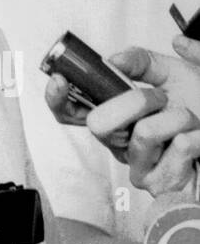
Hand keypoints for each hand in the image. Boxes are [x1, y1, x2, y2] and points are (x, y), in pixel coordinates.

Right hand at [43, 43, 189, 163]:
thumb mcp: (172, 72)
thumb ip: (141, 60)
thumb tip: (114, 60)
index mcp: (116, 116)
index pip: (72, 112)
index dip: (58, 98)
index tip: (60, 80)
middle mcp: (120, 142)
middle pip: (99, 124)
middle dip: (135, 101)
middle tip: (161, 97)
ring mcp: (138, 165)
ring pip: (143, 133)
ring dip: (177, 117)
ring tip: (191, 120)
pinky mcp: (161, 184)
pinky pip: (176, 148)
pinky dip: (197, 135)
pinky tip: (199, 140)